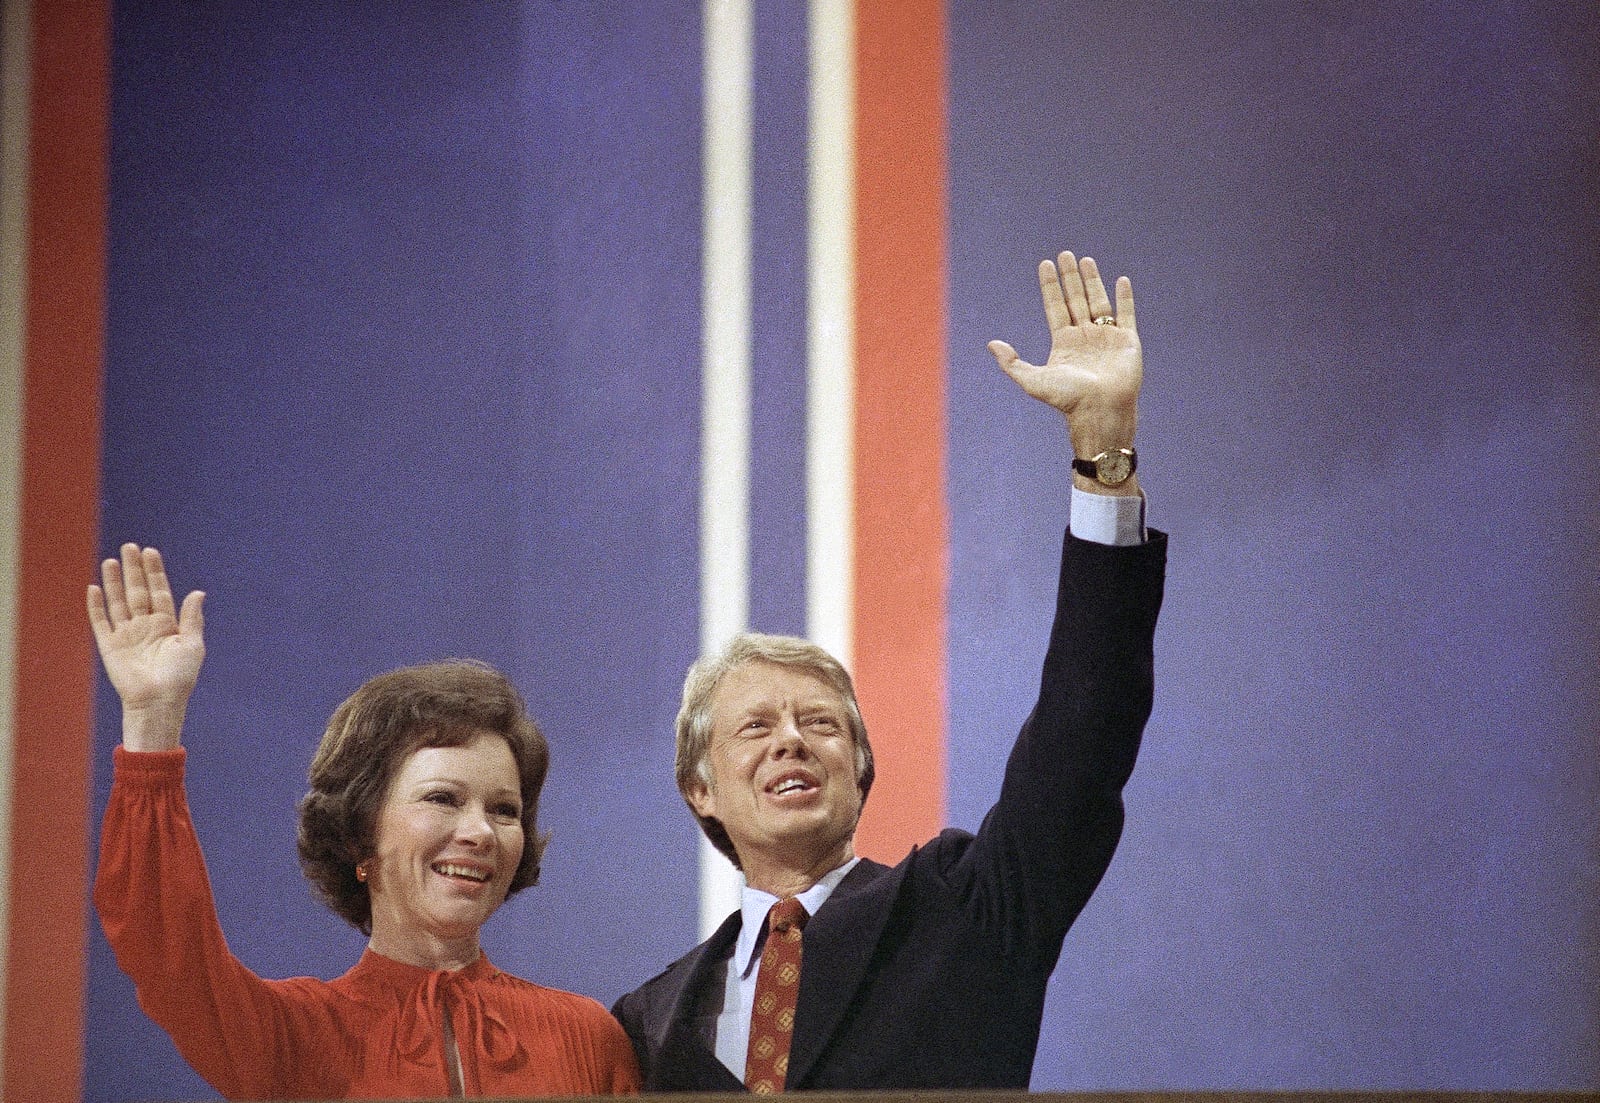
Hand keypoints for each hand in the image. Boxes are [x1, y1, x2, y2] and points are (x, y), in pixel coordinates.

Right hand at [87, 544, 205, 750]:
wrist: (158, 701)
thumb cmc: (180, 677)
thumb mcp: (192, 644)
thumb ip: (192, 618)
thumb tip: (198, 592)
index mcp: (167, 624)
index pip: (159, 591)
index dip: (155, 572)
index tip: (150, 552)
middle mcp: (146, 626)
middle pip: (137, 591)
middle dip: (134, 569)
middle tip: (129, 546)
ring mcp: (127, 634)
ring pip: (118, 601)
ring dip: (114, 582)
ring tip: (111, 560)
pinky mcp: (110, 646)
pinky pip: (101, 621)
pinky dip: (96, 605)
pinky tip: (93, 587)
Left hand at [987, 252, 1141, 468]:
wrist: (1100, 411)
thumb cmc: (1067, 400)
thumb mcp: (1033, 381)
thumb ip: (1012, 363)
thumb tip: (991, 344)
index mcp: (1063, 343)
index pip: (1054, 306)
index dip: (1050, 286)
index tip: (1045, 264)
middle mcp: (1084, 337)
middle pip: (1076, 299)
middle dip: (1070, 277)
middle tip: (1065, 254)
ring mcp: (1106, 338)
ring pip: (1099, 301)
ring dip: (1093, 280)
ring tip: (1086, 259)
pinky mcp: (1127, 341)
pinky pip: (1126, 314)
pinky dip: (1125, 297)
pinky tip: (1121, 280)